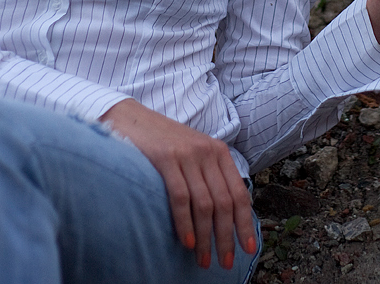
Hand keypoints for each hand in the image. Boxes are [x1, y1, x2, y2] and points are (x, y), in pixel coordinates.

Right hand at [99, 99, 256, 269]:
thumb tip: (224, 215)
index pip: (239, 193)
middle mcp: (207, 152)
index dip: (245, 223)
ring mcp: (187, 155)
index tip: (248, 249)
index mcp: (219, 152)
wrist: (131, 117)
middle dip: (226, 237)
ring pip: (205, 204)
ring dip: (206, 237)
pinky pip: (181, 197)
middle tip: (224, 262)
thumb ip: (210, 175)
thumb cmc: (163, 141)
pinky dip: (185, 222)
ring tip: (204, 259)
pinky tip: (187, 241)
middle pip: (224, 203)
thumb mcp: (194, 152)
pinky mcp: (165, 158)